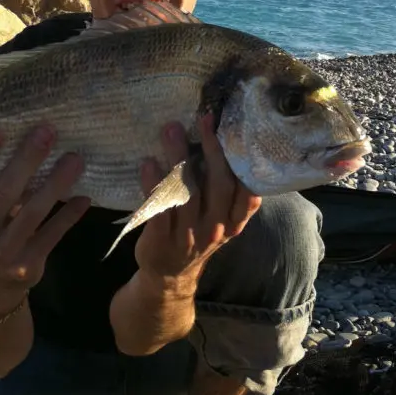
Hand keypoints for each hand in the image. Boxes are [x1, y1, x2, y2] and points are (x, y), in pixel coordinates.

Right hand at [0, 125, 89, 314]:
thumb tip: (18, 138)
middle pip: (3, 192)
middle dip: (26, 160)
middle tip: (47, 132)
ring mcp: (2, 252)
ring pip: (32, 213)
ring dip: (55, 183)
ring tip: (75, 159)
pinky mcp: (27, 266)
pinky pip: (52, 235)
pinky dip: (68, 215)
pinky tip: (83, 197)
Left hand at [134, 113, 261, 288]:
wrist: (168, 274)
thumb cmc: (196, 234)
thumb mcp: (220, 220)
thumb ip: (224, 191)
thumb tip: (219, 139)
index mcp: (233, 222)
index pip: (247, 192)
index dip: (242, 161)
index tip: (233, 130)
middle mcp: (215, 228)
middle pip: (218, 185)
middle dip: (212, 150)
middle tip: (204, 119)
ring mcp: (188, 236)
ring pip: (187, 192)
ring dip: (179, 158)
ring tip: (171, 130)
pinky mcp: (161, 240)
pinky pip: (158, 209)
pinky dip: (153, 185)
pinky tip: (148, 163)